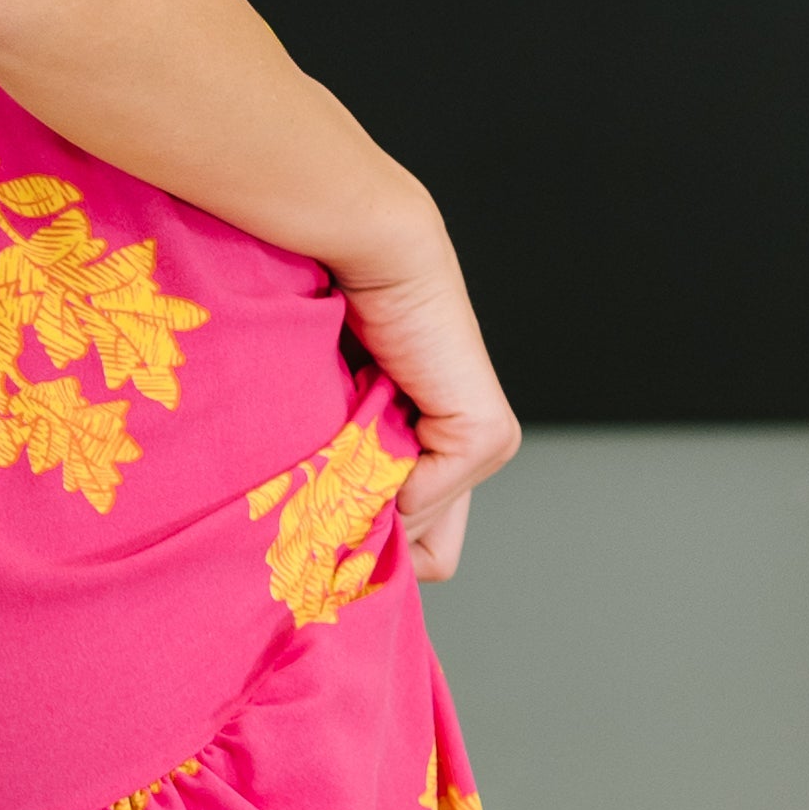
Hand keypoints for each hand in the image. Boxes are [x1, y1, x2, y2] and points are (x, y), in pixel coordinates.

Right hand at [338, 192, 517, 584]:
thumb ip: (342, 481)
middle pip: (424, 554)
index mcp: (429, 447)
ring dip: (372, 505)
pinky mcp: (487, 437)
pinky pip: (424, 506)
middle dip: (374, 538)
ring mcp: (484, 446)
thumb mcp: (327, 421)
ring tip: (347, 433)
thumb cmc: (324, 314)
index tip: (321, 513)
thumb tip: (332, 559)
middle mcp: (465, 451)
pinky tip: (369, 412)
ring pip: (423, 540)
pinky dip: (389, 478)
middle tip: (334, 480)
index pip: (413, 545)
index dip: (366, 543)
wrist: (366, 250)